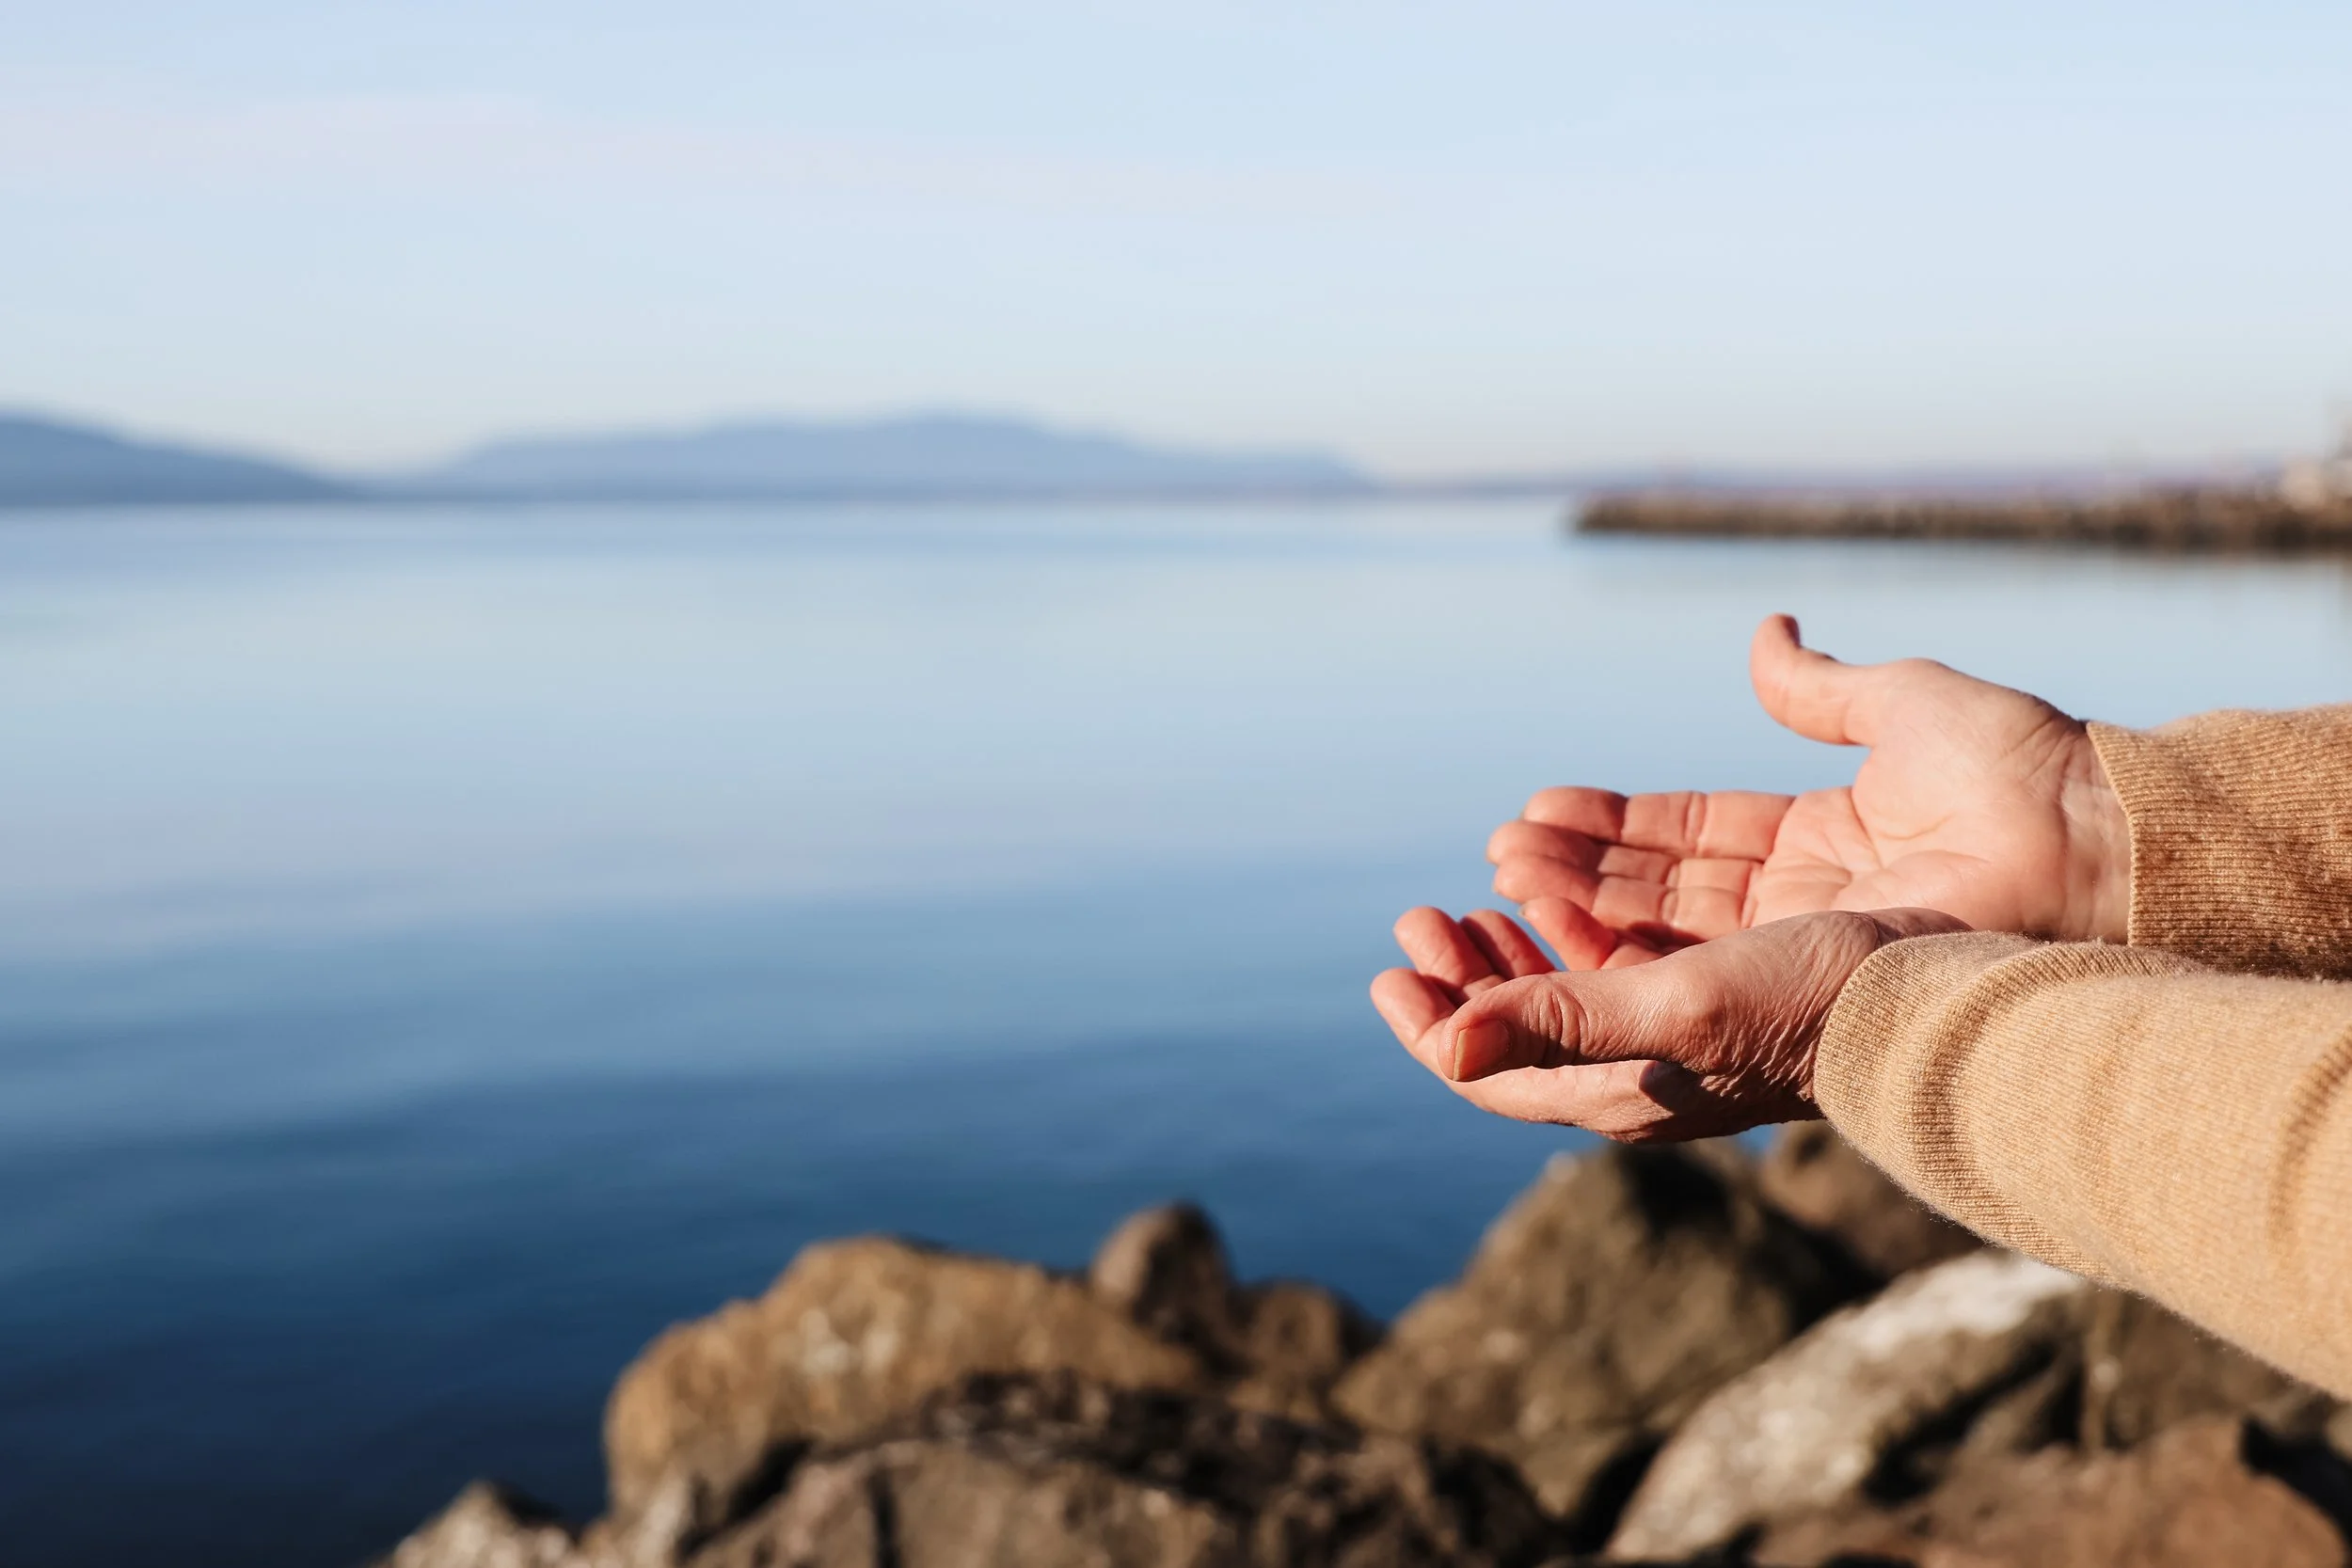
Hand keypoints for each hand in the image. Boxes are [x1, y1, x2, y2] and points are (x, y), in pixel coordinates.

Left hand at [1369, 901, 1966, 1140]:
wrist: (1944, 995)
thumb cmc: (1814, 1006)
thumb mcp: (1673, 1008)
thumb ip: (1557, 1023)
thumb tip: (1440, 1050)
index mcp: (1623, 1093)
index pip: (1495, 1075)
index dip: (1434, 1026)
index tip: (1390, 973)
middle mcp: (1646, 1069)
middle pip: (1522, 1030)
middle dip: (1465, 976)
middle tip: (1420, 917)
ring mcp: (1687, 1023)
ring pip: (1569, 985)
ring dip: (1515, 939)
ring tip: (1477, 891)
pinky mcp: (1727, 978)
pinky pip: (1625, 951)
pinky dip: (1579, 915)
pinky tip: (1562, 878)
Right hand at [1487, 615, 2129, 960]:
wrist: (2089, 848)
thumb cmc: (2022, 776)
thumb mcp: (1904, 707)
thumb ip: (1819, 687)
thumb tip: (1766, 633)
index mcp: (1827, 845)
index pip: (1694, 836)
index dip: (1614, 825)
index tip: (1539, 807)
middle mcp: (1804, 912)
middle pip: (1659, 894)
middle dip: (1572, 872)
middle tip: (1500, 849)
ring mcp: (1797, 954)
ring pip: (1656, 935)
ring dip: (1573, 904)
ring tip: (1504, 869)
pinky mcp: (1789, 988)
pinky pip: (1679, 973)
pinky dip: (1606, 943)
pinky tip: (1544, 911)